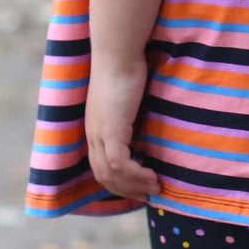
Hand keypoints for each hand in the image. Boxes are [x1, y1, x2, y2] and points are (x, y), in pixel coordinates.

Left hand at [85, 55, 161, 203]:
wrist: (118, 54)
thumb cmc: (127, 69)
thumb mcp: (128, 100)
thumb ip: (132, 117)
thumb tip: (147, 130)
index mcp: (95, 128)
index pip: (100, 166)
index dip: (119, 181)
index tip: (140, 186)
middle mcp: (93, 134)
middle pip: (103, 175)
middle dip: (127, 190)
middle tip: (149, 194)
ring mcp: (99, 133)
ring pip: (110, 174)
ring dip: (134, 185)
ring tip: (155, 186)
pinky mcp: (110, 130)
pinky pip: (119, 164)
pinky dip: (135, 174)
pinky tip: (152, 174)